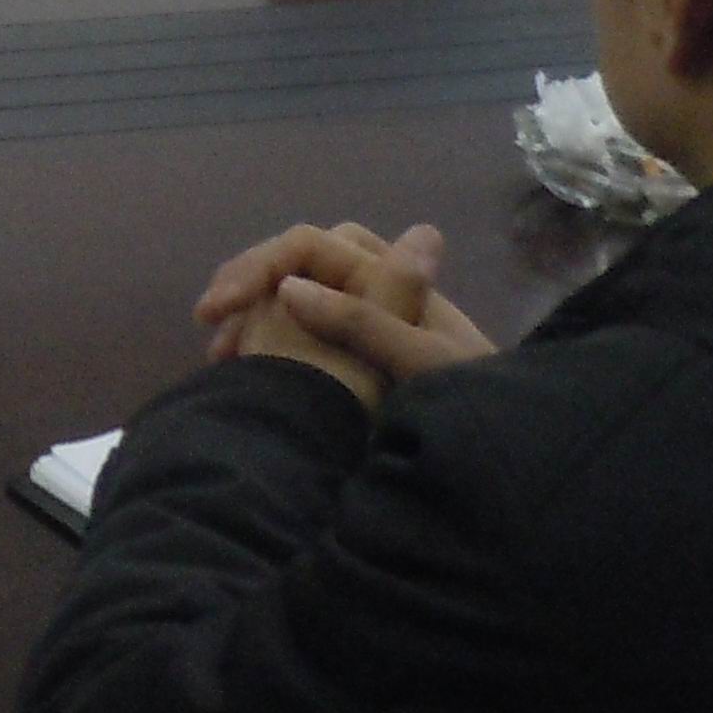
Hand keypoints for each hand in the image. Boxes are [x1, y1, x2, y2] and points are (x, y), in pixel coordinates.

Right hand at [194, 220, 495, 409]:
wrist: (504, 467)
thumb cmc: (467, 409)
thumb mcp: (419, 366)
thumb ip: (362, 321)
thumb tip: (289, 286)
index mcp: (394, 279)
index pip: (312, 245)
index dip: (262, 265)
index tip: (222, 305)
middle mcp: (377, 293)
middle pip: (298, 262)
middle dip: (249, 282)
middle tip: (207, 319)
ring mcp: (365, 328)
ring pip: (293, 296)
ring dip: (251, 313)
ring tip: (219, 354)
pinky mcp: (353, 364)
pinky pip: (297, 333)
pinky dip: (265, 341)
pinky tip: (242, 370)